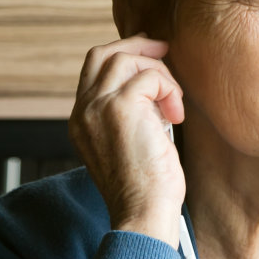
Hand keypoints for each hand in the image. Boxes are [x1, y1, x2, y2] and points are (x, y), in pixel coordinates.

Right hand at [68, 34, 186, 245]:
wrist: (143, 213)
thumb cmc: (147, 189)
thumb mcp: (130, 145)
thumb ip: (132, 115)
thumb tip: (153, 86)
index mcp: (81, 120)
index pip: (93, 70)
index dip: (122, 53)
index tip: (150, 53)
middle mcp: (83, 110)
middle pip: (102, 54)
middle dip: (137, 45)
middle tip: (165, 49)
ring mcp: (97, 106)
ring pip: (126, 59)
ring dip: (160, 74)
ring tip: (174, 105)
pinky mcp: (120, 107)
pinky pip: (150, 76)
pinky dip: (170, 90)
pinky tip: (177, 116)